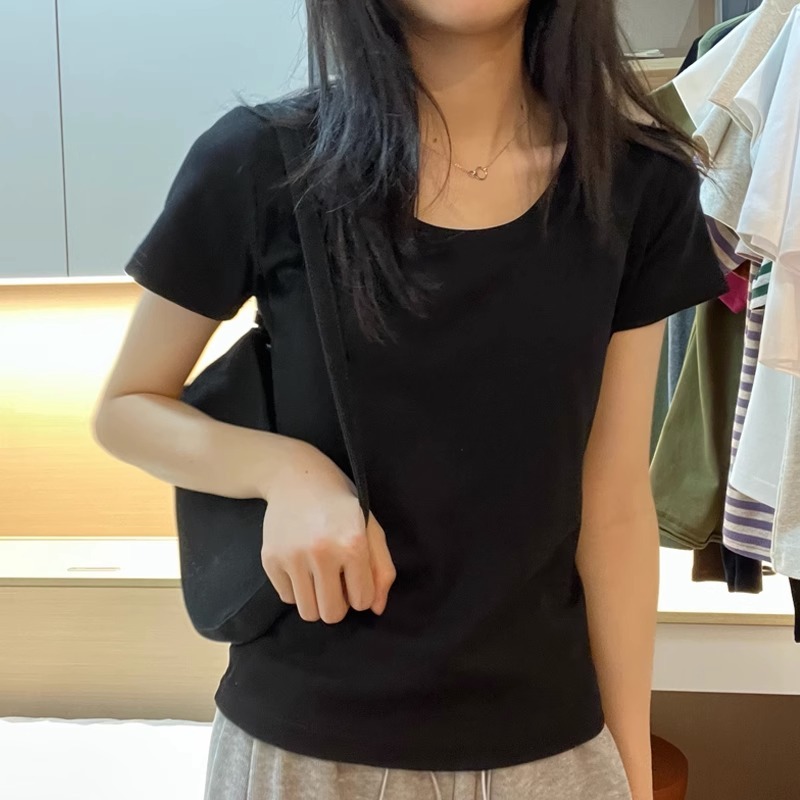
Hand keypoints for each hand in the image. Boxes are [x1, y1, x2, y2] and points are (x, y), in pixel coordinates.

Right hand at [260, 443, 395, 623]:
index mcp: (353, 543)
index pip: (361, 601)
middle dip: (338, 604)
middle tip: (336, 581)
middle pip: (331, 614)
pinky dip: (296, 588)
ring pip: (307, 612)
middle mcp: (322, 551)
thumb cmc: (342, 505)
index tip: (355, 576)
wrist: (297, 477)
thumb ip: (382, 569)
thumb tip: (376, 609)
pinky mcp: (270, 558)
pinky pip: (287, 597)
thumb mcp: (371, 529)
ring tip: (319, 576)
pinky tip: (301, 564)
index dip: (361, 592)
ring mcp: (292, 556)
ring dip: (316, 601)